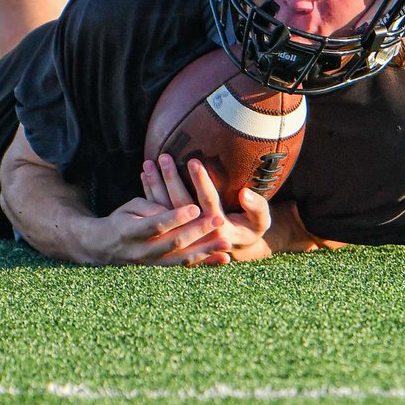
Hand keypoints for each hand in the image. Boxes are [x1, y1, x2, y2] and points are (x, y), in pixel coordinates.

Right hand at [86, 197, 235, 266]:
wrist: (106, 248)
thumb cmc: (121, 220)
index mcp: (131, 232)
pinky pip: (187, 268)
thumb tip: (172, 210)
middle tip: (218, 220)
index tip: (195, 207)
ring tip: (226, 243)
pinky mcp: (164, 270)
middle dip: (198, 231)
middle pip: (174, 242)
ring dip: (207, 250)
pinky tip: (224, 259)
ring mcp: (154, 264)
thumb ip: (150, 207)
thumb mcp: (129, 208)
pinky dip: (206, 264)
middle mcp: (143, 251)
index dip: (176, 217)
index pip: (157, 225)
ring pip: (183, 259)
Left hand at [140, 154, 272, 264]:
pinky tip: (144, 175)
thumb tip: (245, 193)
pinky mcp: (173, 229)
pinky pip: (157, 211)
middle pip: (180, 204)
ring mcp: (183, 232)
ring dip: (155, 185)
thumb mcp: (260, 222)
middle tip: (164, 156)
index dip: (201, 182)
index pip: (208, 203)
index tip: (194, 161)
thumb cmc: (249, 229)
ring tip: (149, 162)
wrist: (232, 248)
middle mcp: (198, 233)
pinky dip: (150, 192)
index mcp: (219, 230)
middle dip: (171, 179)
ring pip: (165, 208)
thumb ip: (257, 208)